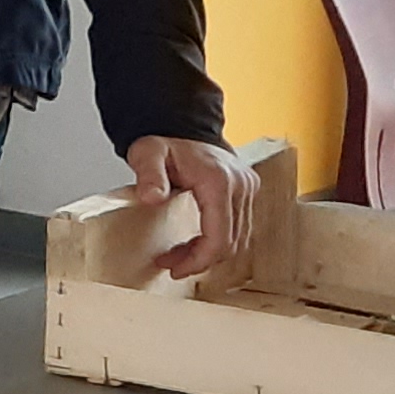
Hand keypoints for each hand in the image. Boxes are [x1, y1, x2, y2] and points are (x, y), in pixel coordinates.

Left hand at [125, 136, 255, 279]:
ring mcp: (247, 189)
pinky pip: (239, 227)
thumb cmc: (165, 140)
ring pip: (238, 238)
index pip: (219, 237)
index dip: (199, 260)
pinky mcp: (247, 191)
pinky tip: (194, 242)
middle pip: (231, 242)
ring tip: (179, 254)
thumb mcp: (147, 154)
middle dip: (201, 260)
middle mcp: (240, 186)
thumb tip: (151, 197)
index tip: (176, 269)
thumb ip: (148, 175)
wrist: (182, 124)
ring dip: (209, 252)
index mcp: (218, 181)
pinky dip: (218, 240)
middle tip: (171, 264)